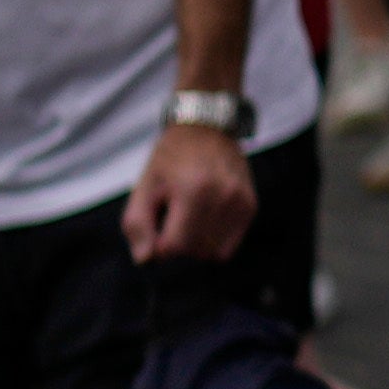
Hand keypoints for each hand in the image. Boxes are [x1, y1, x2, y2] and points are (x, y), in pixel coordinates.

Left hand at [130, 121, 259, 267]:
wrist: (207, 129)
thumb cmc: (170, 159)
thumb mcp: (144, 186)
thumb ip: (138, 224)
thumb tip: (146, 260)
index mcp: (192, 190)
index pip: (173, 247)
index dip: (157, 245)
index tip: (155, 228)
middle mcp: (222, 197)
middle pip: (193, 252)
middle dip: (177, 246)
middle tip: (170, 221)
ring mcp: (240, 202)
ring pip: (212, 254)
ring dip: (195, 246)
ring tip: (188, 220)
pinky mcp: (250, 206)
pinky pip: (228, 247)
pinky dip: (213, 243)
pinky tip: (203, 223)